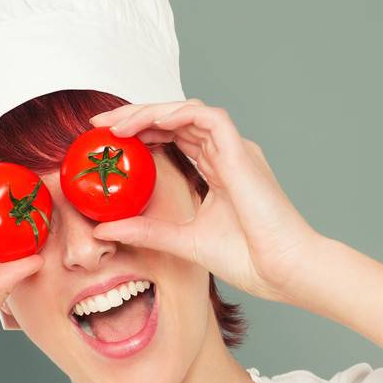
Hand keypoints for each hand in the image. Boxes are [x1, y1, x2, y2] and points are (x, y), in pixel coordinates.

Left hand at [86, 99, 320, 305]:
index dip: (140, 132)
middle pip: (175, 120)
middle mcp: (226, 154)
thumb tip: (104, 229)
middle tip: (100, 127)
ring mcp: (235, 150)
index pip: (173, 137)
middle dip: (136, 117)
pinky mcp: (241, 152)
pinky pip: (208, 118)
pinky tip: (153, 122)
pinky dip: (180, 114)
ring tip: (118, 126)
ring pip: (187, 112)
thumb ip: (147, 230)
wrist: (282, 270)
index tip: (105, 142)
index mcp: (217, 171)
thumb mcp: (183, 241)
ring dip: (150, 113)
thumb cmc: (248, 259)